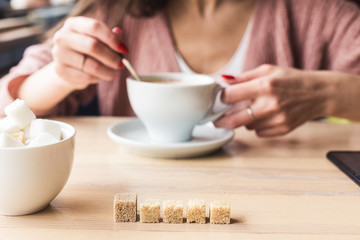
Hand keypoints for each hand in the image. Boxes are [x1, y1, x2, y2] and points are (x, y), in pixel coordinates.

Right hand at [51, 16, 127, 89]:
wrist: (67, 65)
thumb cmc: (86, 49)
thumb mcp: (97, 39)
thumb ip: (109, 36)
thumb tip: (119, 32)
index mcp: (73, 24)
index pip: (95, 27)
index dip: (112, 39)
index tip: (124, 50)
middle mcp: (63, 37)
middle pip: (93, 46)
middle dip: (111, 57)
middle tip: (121, 64)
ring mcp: (59, 54)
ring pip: (91, 65)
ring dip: (107, 71)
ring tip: (113, 73)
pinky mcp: (60, 70)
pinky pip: (86, 77)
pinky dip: (98, 78)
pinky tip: (101, 77)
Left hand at [215, 65, 335, 136]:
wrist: (318, 93)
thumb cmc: (291, 79)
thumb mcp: (268, 70)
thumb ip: (243, 77)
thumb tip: (222, 80)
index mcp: (264, 85)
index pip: (231, 96)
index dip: (220, 98)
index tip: (217, 100)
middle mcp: (270, 104)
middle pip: (234, 120)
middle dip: (221, 121)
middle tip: (216, 120)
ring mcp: (277, 119)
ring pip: (247, 126)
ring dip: (246, 119)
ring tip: (256, 109)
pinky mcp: (282, 129)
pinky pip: (259, 132)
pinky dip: (258, 126)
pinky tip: (267, 116)